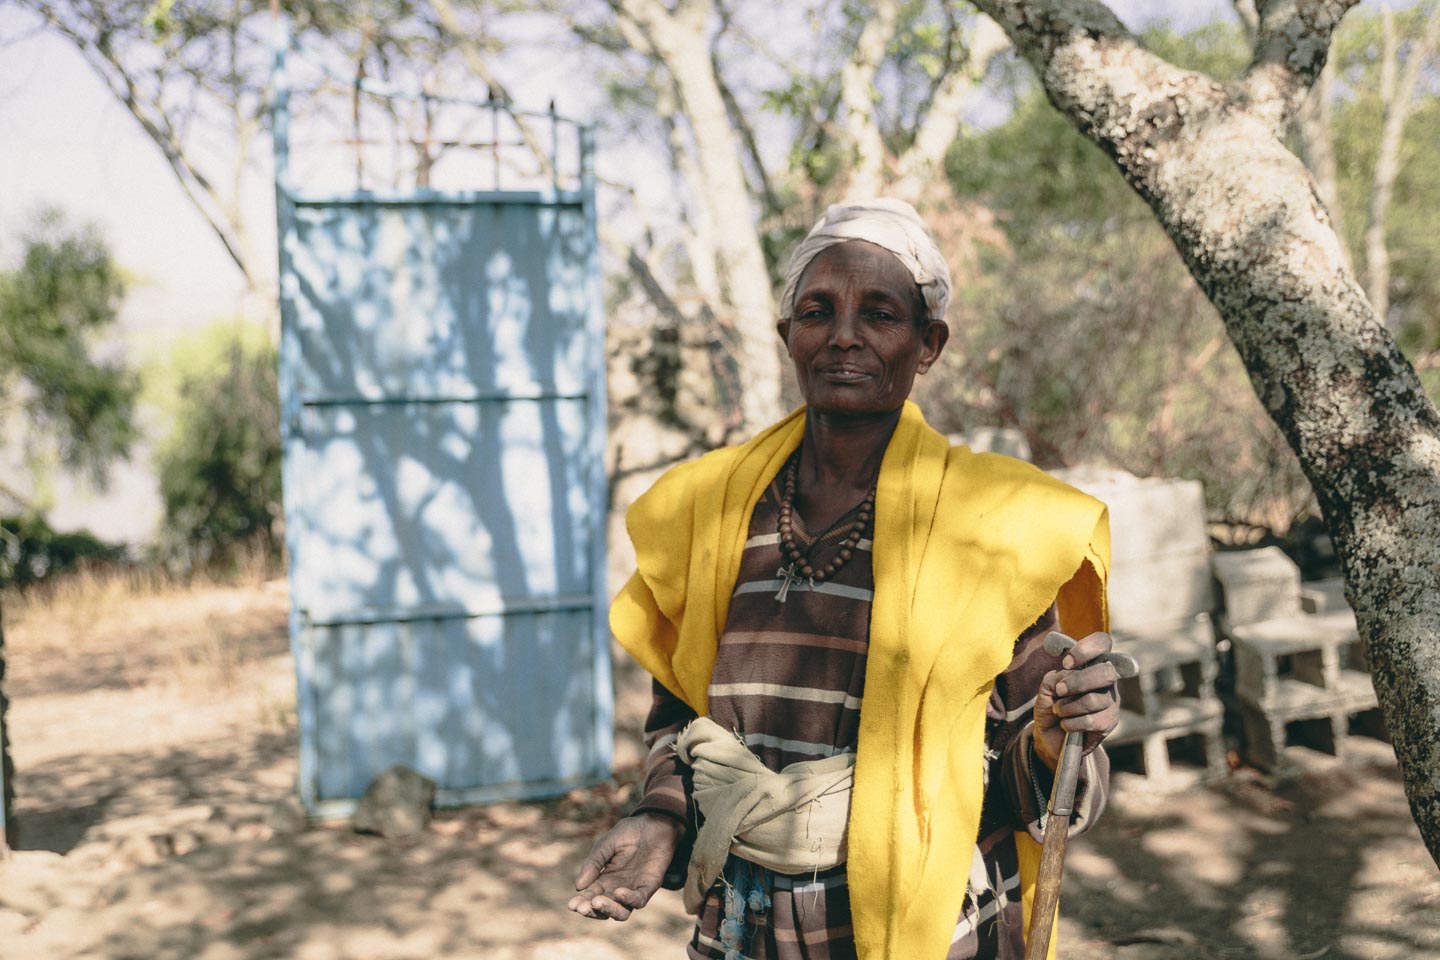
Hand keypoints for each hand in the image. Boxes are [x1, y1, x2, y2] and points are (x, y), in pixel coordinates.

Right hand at [568, 812, 683, 920]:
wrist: (653, 824)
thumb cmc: (628, 834)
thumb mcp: (605, 846)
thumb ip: (593, 864)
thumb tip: (577, 887)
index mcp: (605, 880)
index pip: (591, 897)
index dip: (581, 903)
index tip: (571, 905)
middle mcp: (618, 889)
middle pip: (604, 910)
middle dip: (592, 911)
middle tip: (582, 907)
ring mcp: (634, 890)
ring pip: (622, 912)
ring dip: (609, 910)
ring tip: (597, 902)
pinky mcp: (649, 886)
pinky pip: (640, 900)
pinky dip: (629, 899)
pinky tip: (619, 892)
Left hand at [1033, 630, 1120, 770]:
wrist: (1051, 737)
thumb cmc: (1051, 707)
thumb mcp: (1047, 689)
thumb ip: (1054, 679)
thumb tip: (1065, 678)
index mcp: (1092, 664)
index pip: (1103, 643)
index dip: (1087, 649)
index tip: (1066, 663)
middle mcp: (1107, 680)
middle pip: (1105, 673)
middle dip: (1078, 682)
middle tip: (1059, 691)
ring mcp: (1111, 702)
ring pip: (1092, 700)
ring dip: (1067, 707)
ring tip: (1058, 711)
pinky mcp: (1110, 723)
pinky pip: (1091, 721)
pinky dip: (1070, 724)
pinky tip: (1066, 725)